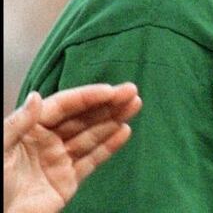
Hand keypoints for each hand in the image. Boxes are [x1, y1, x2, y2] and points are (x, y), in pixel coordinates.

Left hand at [4, 83, 142, 212]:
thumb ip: (17, 123)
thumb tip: (37, 96)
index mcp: (29, 129)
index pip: (63, 106)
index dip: (87, 97)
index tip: (111, 90)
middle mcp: (46, 141)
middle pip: (81, 118)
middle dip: (107, 105)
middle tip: (132, 91)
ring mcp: (59, 161)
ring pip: (90, 136)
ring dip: (113, 120)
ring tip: (135, 106)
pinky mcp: (68, 181)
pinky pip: (91, 160)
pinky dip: (109, 146)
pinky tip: (124, 132)